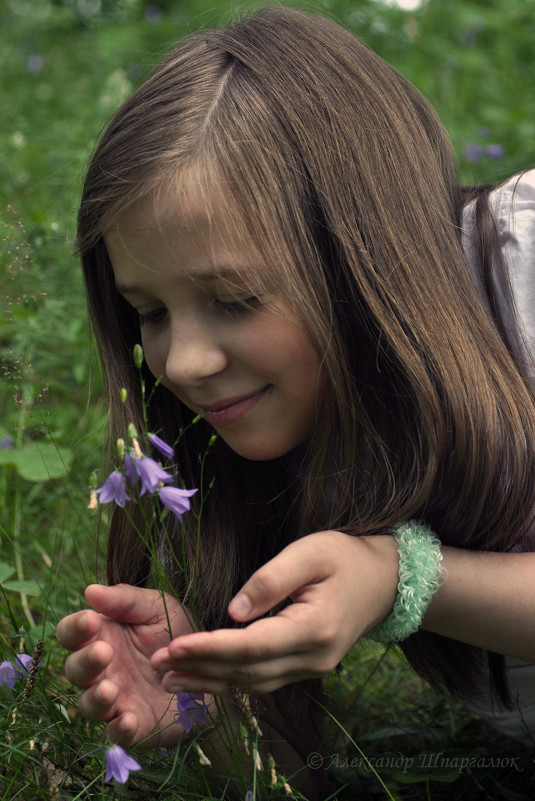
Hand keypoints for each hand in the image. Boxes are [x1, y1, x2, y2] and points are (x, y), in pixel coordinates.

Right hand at [56, 584, 196, 746]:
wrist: (213, 668)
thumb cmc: (177, 632)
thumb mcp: (157, 608)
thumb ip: (126, 600)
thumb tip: (90, 590)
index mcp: (103, 637)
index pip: (72, 633)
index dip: (75, 628)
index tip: (91, 619)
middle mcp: (102, 670)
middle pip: (74, 669)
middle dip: (85, 661)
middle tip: (105, 652)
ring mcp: (115, 700)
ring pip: (88, 704)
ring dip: (96, 698)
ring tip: (111, 689)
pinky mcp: (134, 726)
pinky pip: (116, 734)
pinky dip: (118, 730)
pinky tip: (128, 720)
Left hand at [151, 531, 398, 694]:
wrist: (385, 580)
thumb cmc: (345, 556)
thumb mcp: (309, 552)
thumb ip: (270, 580)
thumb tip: (232, 612)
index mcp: (315, 628)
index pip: (253, 645)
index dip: (210, 648)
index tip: (173, 645)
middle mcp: (314, 657)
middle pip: (248, 670)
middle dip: (201, 668)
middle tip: (158, 663)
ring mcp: (313, 667)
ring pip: (253, 683)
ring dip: (211, 681)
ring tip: (170, 677)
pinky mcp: (307, 667)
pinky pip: (263, 680)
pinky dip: (231, 680)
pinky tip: (205, 677)